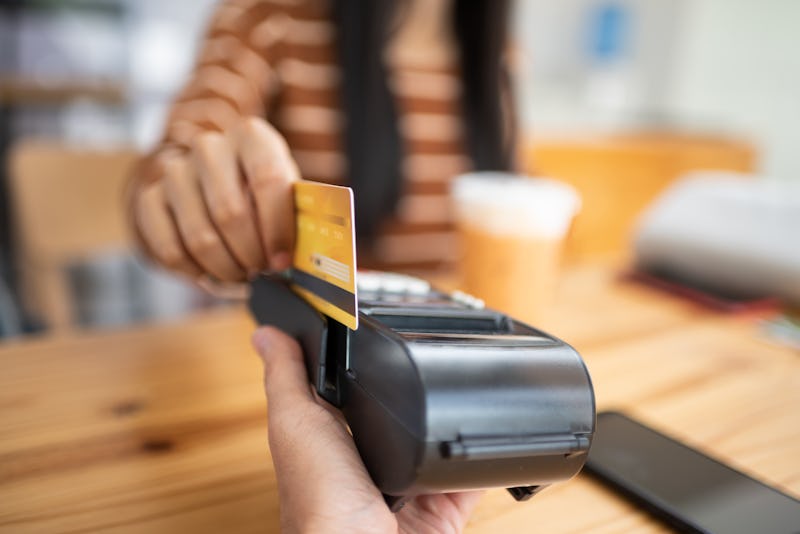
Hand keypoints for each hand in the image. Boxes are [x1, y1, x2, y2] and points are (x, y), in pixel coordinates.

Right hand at [131, 117, 299, 281]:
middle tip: (262, 275)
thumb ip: (299, 219)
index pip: (266, 179)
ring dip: (226, 269)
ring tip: (242, 277)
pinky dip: (195, 272)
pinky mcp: (150, 197)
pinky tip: (212, 275)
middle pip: (230, 213)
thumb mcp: (287, 196)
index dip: (277, 228)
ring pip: (200, 238)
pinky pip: (170, 249)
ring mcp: (175, 170)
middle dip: (251, 256)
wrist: (214, 185)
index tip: (282, 261)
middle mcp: (210, 146)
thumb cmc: (263, 197)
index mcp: (252, 137)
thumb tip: (310, 261)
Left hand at [252, 326, 483, 533]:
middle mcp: (368, 465)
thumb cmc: (317, 503)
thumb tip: (267, 334)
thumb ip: (287, 378)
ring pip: (436, 444)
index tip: (379, 339)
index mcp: (332, 441)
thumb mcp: (296, 423)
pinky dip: (479, 463)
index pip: (350, 395)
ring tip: (462, 394)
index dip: (365, 371)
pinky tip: (482, 441)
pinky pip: (467, 478)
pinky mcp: (440, 507)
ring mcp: (405, 487)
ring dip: (450, 425)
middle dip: (416, 394)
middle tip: (434, 359)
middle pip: (399, 418)